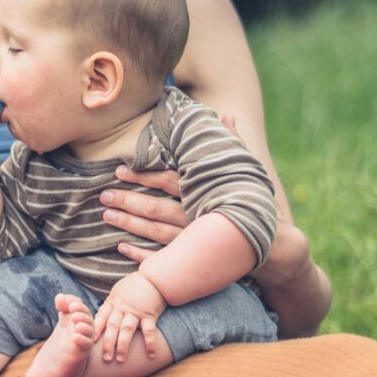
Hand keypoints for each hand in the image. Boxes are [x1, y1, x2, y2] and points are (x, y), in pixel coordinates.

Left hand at [94, 271, 166, 361]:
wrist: (154, 277)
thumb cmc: (135, 285)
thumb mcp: (118, 291)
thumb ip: (110, 303)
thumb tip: (100, 315)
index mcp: (113, 302)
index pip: (101, 317)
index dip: (96, 329)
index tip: (90, 340)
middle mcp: (122, 308)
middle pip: (112, 326)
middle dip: (108, 342)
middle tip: (105, 357)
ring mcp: (136, 312)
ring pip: (127, 330)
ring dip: (123, 345)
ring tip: (120, 359)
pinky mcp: (150, 314)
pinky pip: (149, 330)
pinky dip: (150, 342)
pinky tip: (150, 354)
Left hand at [101, 114, 245, 253]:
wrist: (272, 243)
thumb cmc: (253, 198)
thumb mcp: (246, 169)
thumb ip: (233, 143)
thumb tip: (226, 115)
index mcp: (204, 192)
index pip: (167, 181)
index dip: (142, 176)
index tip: (119, 171)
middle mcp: (196, 217)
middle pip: (155, 208)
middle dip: (127, 201)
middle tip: (104, 195)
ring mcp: (194, 242)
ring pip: (155, 233)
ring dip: (128, 225)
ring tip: (106, 216)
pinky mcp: (193, 261)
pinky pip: (162, 259)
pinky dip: (140, 255)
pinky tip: (121, 247)